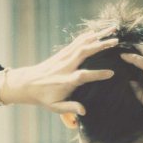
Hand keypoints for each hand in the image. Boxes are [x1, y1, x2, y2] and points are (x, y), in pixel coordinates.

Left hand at [0, 26, 118, 114]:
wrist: (27, 83)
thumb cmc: (43, 97)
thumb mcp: (55, 107)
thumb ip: (70, 108)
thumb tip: (84, 111)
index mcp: (66, 81)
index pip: (83, 76)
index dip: (97, 74)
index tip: (112, 73)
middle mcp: (65, 66)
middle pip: (84, 53)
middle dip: (100, 46)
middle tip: (116, 42)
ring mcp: (63, 57)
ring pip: (82, 43)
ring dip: (97, 36)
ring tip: (112, 30)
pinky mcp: (62, 53)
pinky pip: (76, 42)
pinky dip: (87, 36)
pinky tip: (97, 32)